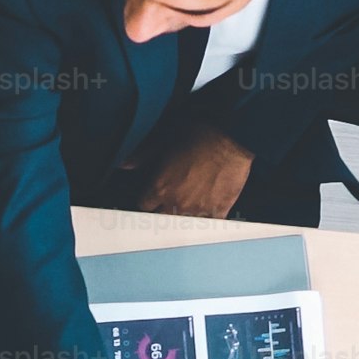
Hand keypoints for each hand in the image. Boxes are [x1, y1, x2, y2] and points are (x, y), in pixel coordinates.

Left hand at [139, 127, 253, 218]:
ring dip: (183, 215)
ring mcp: (198, 210)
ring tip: (188, 204)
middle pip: (161, 218)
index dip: (148, 198)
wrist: (234, 137)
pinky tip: (206, 211)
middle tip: (170, 199)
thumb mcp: (166, 137)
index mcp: (160, 186)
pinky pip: (208, 225)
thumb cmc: (202, 133)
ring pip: (183, 223)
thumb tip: (125, 164)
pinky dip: (205, 220)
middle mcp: (176, 203)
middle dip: (163, 209)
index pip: (144, 205)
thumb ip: (143, 154)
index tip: (153, 194)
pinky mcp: (219, 210)